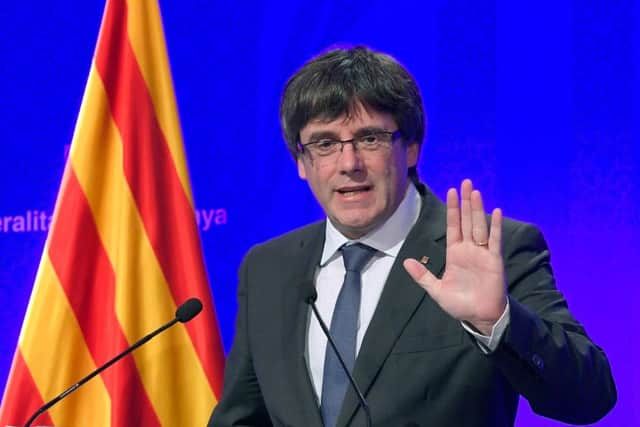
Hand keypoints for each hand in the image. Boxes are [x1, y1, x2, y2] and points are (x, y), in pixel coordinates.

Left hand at [403, 179, 505, 334]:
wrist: (480, 317)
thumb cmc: (460, 304)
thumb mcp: (436, 290)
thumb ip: (423, 276)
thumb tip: (406, 262)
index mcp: (455, 254)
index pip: (453, 226)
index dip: (452, 209)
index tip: (451, 192)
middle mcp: (469, 249)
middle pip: (467, 220)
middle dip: (465, 202)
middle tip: (465, 182)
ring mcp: (482, 253)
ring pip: (479, 225)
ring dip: (477, 209)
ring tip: (475, 191)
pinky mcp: (494, 260)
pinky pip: (495, 240)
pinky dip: (496, 226)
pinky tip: (496, 211)